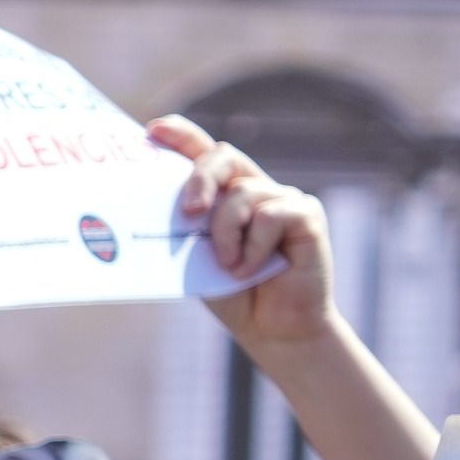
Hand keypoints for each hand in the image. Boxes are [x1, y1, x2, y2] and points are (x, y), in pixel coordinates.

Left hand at [151, 115, 332, 344]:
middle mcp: (254, 187)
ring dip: (225, 233)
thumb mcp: (197, 258)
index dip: (180, 135)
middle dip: (199, 179)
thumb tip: (153, 209)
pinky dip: (253, 247)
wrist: (273, 328)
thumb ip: (186, 228)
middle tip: (189, 212)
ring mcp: (283, 198)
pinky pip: (270, 216)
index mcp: (224, 193)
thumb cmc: (232, 292)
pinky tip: (250, 269)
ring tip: (227, 266)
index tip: (152, 131)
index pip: (202, 151)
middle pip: (222, 156)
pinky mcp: (307, 215)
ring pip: (242, 193)